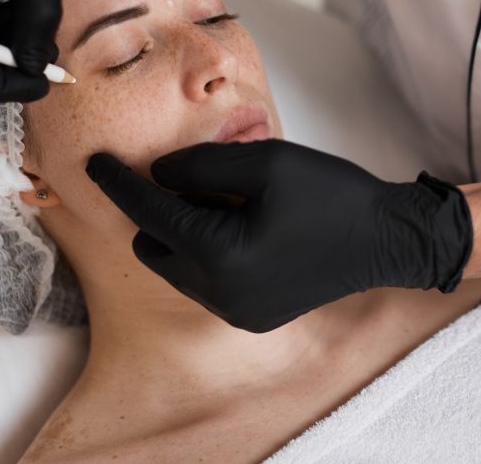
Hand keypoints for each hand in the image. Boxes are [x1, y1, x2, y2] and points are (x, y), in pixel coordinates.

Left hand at [86, 140, 473, 332]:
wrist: (385, 240)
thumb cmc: (330, 195)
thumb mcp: (265, 162)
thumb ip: (201, 165)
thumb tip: (159, 173)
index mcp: (219, 255)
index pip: (151, 213)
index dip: (120, 183)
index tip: (95, 162)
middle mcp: (219, 294)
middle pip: (155, 246)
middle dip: (157, 211)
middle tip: (189, 179)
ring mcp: (234, 312)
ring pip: (177, 267)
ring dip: (182, 233)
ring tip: (224, 203)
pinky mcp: (250, 316)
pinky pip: (204, 283)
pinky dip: (206, 254)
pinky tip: (240, 229)